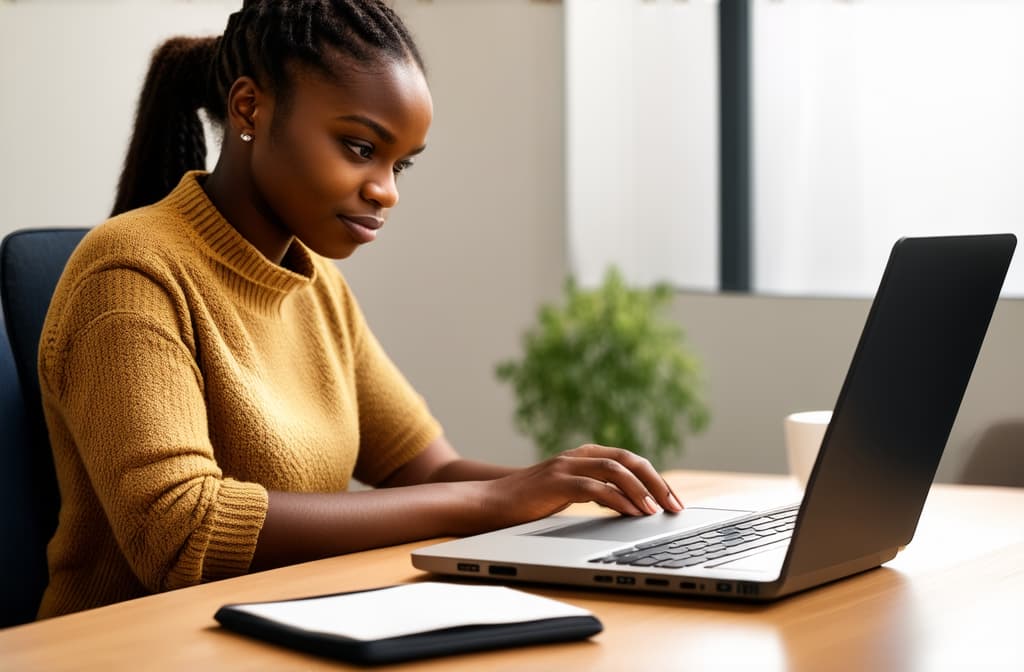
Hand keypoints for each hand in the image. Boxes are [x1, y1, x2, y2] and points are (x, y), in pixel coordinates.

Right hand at [473, 444, 683, 530]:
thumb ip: (594, 493)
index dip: (654, 478)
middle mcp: (577, 456)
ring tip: (657, 511)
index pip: (629, 460)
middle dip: (656, 482)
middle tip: (675, 506)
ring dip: (641, 489)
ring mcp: (565, 467)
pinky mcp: (555, 483)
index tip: (673, 500)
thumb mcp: (566, 494)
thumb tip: (631, 508)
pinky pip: (594, 488)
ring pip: (615, 469)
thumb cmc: (527, 504)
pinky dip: (617, 499)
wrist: (487, 503)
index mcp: (583, 456)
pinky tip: (631, 513)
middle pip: (628, 460)